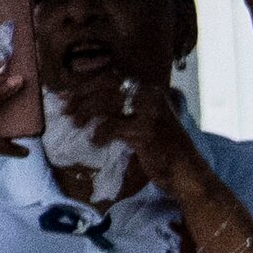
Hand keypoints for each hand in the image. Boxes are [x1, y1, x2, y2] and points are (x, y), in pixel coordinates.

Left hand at [78, 63, 209, 196]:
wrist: (188, 174)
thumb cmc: (162, 150)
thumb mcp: (140, 123)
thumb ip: (118, 111)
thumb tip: (81, 103)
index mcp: (148, 90)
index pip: (110, 78)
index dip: (84, 86)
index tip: (64, 96)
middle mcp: (150, 96)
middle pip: (106, 87)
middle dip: (81, 97)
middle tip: (65, 111)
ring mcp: (150, 112)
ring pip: (108, 103)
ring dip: (86, 113)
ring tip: (75, 124)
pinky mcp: (147, 131)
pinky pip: (115, 126)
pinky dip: (101, 133)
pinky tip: (95, 142)